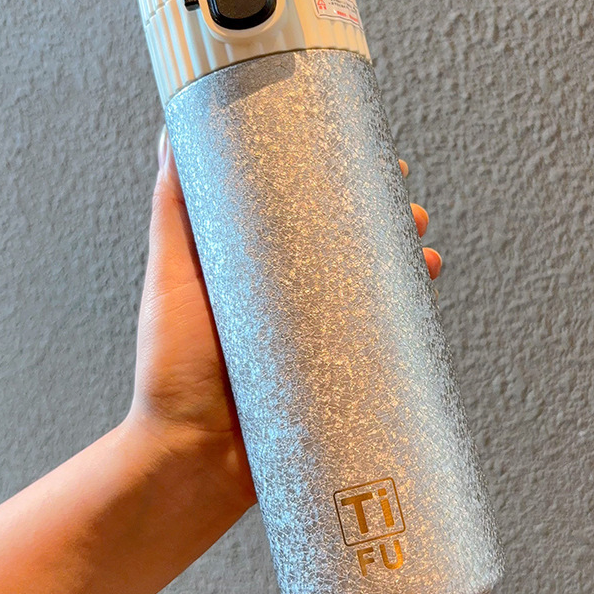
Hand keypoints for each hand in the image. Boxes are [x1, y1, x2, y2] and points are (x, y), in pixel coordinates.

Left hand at [126, 128, 443, 514]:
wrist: (192, 461)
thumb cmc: (171, 370)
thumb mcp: (172, 279)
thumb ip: (174, 212)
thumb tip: (171, 132)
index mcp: (258, 270)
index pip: (308, 215)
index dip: (342, 186)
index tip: (369, 159)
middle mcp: (291, 300)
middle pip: (349, 249)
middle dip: (385, 224)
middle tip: (407, 206)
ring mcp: (317, 338)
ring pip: (372, 292)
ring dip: (404, 267)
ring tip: (422, 250)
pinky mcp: (335, 377)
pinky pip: (379, 344)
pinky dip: (406, 321)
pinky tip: (423, 304)